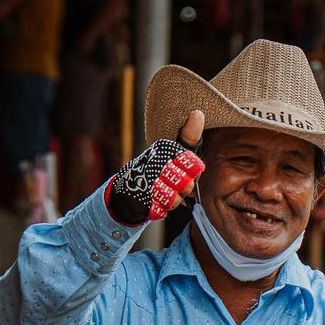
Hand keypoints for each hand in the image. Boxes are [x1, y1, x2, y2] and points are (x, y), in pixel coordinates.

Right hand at [107, 109, 205, 224]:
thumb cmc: (158, 168)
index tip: (189, 172)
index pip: (194, 165)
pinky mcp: (139, 200)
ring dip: (173, 201)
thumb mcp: (173, 150)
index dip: (194, 173)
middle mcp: (154, 162)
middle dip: (185, 189)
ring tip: (166, 194)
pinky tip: (155, 201)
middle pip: (186, 184)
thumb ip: (189, 137)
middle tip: (177, 185)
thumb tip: (198, 113)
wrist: (127, 189)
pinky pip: (160, 211)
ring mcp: (145, 182)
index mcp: (164, 148)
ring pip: (174, 199)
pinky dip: (160, 210)